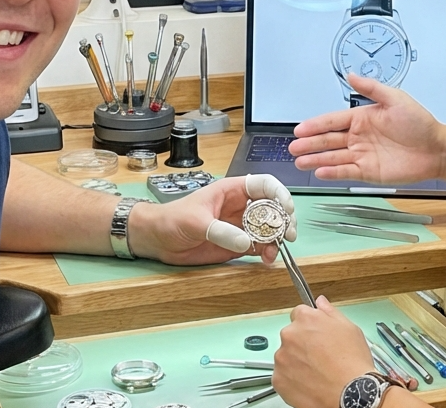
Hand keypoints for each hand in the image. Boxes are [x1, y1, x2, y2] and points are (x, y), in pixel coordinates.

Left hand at [127, 174, 296, 265]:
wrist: (158, 240)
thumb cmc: (172, 219)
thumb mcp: (195, 222)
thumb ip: (221, 231)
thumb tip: (247, 241)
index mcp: (232, 191)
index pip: (264, 185)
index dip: (279, 193)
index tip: (286, 208)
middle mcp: (242, 207)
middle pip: (273, 208)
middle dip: (284, 220)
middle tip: (287, 234)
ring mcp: (241, 226)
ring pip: (270, 229)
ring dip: (278, 239)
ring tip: (275, 251)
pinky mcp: (239, 245)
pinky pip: (260, 247)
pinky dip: (267, 253)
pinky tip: (267, 259)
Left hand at [273, 296, 374, 407]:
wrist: (350, 393)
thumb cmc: (352, 363)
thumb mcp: (349, 328)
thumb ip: (330, 312)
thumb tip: (321, 302)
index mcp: (306, 319)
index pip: (299, 314)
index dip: (309, 325)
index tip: (315, 335)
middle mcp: (290, 335)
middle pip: (291, 335)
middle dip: (301, 344)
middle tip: (319, 356)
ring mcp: (282, 358)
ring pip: (286, 356)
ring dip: (296, 362)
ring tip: (316, 372)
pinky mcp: (278, 379)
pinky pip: (282, 376)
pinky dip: (292, 380)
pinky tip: (309, 383)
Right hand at [289, 73, 443, 183]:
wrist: (436, 149)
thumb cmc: (420, 124)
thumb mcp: (395, 98)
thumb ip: (371, 88)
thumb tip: (351, 75)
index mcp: (363, 118)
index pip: (332, 121)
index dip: (315, 125)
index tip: (299, 128)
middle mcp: (360, 137)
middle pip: (328, 140)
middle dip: (310, 144)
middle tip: (293, 146)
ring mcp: (363, 155)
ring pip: (333, 157)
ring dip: (316, 159)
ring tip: (299, 161)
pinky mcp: (369, 172)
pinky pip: (346, 171)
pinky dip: (332, 172)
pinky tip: (319, 172)